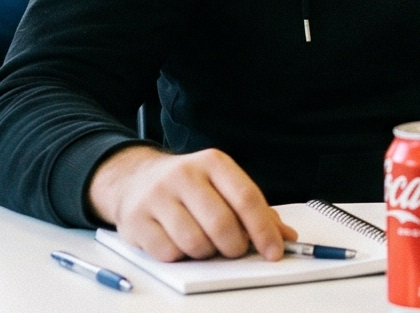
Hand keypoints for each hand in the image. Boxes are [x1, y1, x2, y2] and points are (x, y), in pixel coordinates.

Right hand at [88, 145, 291, 262]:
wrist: (134, 179)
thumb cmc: (188, 187)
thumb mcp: (222, 186)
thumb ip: (255, 210)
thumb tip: (285, 235)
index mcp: (213, 162)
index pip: (246, 198)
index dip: (264, 230)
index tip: (274, 251)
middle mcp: (184, 175)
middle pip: (222, 224)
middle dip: (234, 246)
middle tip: (234, 249)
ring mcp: (157, 196)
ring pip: (195, 243)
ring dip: (206, 253)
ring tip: (204, 243)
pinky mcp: (137, 220)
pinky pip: (169, 253)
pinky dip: (180, 256)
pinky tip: (179, 243)